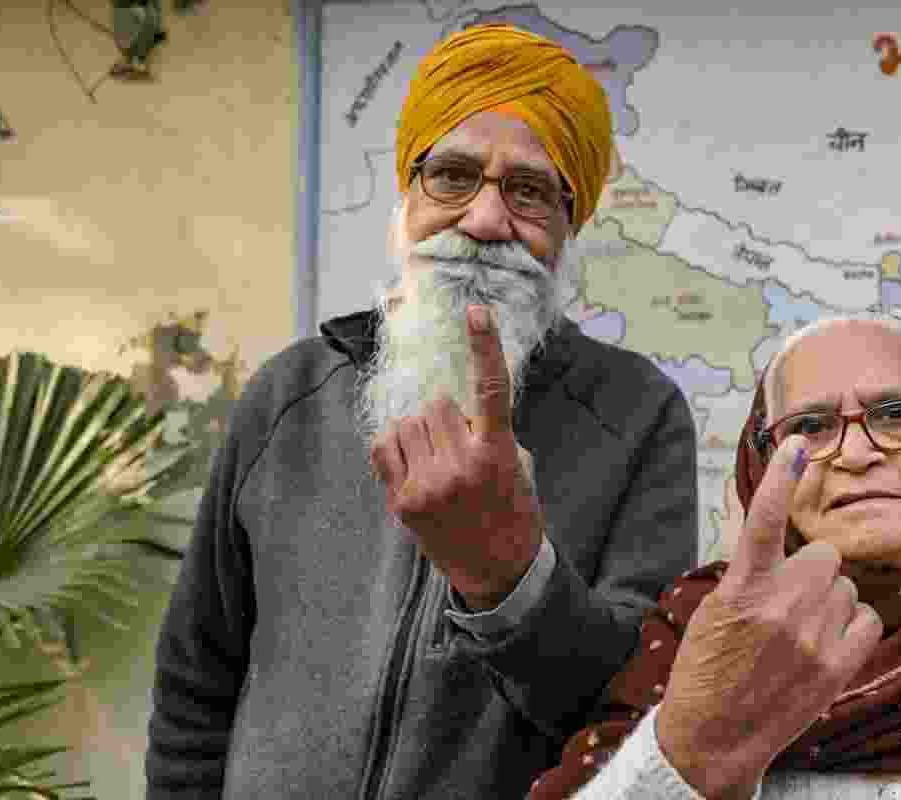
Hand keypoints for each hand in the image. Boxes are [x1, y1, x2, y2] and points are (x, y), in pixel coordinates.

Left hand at [369, 305, 543, 609]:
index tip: (477, 311)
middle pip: (436, 405)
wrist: (498, 571)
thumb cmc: (513, 510)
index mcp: (497, 453)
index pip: (491, 390)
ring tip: (437, 459)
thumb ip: (490, 432)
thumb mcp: (518, 466)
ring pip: (407, 423)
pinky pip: (383, 447)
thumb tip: (455, 405)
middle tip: (456, 444)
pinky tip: (413, 462)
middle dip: (444, 416)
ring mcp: (428, 485)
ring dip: (419, 430)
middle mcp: (461, 466)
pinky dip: (395, 445)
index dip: (485, 346)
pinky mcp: (402, 501)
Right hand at [654, 436, 882, 799]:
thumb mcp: (715, 611)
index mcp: (743, 589)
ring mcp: (813, 639)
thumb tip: (784, 551)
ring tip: (801, 633)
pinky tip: (827, 644)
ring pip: (848, 589)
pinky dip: (853, 628)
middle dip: (812, 573)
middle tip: (789, 602)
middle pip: (825, 557)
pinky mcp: (836, 669)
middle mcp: (782, 608)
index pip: (764, 520)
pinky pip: (868, 621)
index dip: (782, 477)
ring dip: (831, 603)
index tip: (798, 443)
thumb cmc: (707, 671)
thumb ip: (752, 576)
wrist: (712, 738)